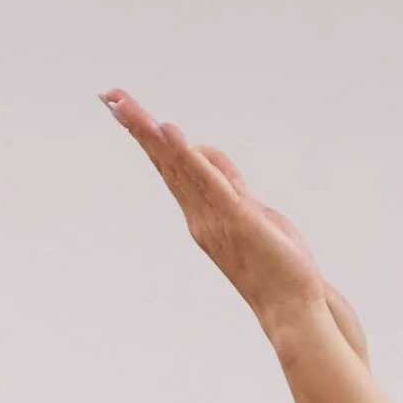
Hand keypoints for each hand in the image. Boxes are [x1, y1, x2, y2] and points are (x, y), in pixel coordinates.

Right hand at [103, 91, 364, 356]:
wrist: (291, 305)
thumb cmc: (274, 263)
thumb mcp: (250, 211)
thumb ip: (229, 184)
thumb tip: (211, 159)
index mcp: (201, 213)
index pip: (169, 166)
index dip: (147, 137)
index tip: (123, 109)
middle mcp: (199, 215)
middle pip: (164, 162)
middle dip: (138, 127)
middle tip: (111, 97)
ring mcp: (214, 217)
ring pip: (179, 168)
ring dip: (154, 136)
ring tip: (130, 109)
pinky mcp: (236, 218)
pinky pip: (209, 181)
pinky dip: (189, 156)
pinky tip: (172, 134)